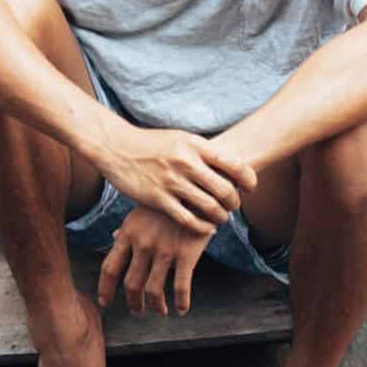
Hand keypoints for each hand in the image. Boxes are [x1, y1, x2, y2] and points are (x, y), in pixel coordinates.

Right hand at [94, 120, 256, 233]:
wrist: (116, 147)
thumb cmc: (151, 144)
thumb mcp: (180, 138)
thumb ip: (203, 151)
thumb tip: (230, 164)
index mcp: (195, 145)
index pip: (235, 164)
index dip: (249, 180)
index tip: (250, 188)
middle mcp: (186, 163)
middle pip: (226, 190)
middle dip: (235, 203)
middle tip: (233, 207)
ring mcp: (172, 182)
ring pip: (210, 208)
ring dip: (221, 218)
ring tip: (221, 219)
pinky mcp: (158, 199)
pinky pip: (189, 220)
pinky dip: (203, 227)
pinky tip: (206, 228)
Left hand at [97, 207, 212, 316]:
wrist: (198, 188)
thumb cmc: (168, 199)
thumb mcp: (142, 209)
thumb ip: (128, 226)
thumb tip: (114, 237)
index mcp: (128, 233)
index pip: (109, 267)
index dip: (105, 289)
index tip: (105, 302)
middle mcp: (143, 244)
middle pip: (131, 284)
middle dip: (133, 303)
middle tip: (137, 311)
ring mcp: (165, 250)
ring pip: (154, 291)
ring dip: (156, 306)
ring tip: (161, 311)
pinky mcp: (187, 254)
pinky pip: (181, 287)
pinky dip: (181, 302)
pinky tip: (182, 309)